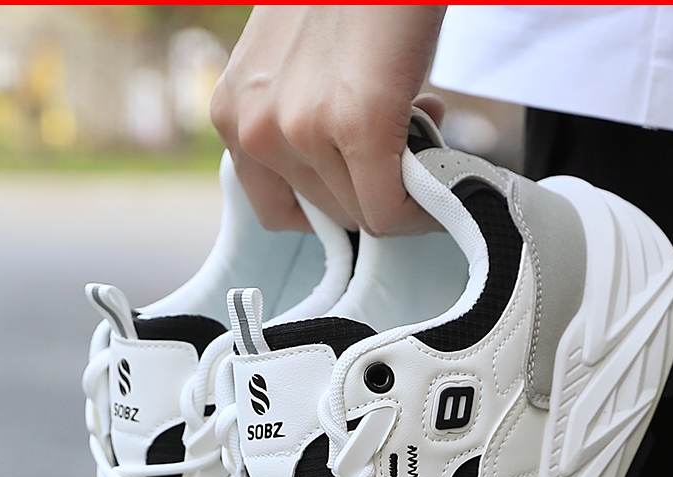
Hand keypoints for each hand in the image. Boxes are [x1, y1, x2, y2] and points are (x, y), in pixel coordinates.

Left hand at [210, 5, 445, 235]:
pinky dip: (422, 206)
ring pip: (364, 213)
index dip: (335, 200)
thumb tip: (354, 176)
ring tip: (417, 117)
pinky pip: (390, 209)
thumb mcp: (295, 67)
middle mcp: (252, 128)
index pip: (281, 210)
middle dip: (374, 185)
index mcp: (231, 114)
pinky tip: (441, 165)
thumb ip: (303, 124)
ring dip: (403, 183)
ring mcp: (299, 129)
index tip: (367, 173)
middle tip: (406, 134)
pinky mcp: (355, 124)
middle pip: (329, 213)